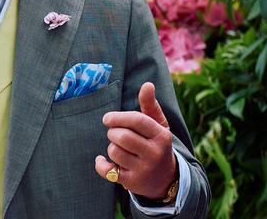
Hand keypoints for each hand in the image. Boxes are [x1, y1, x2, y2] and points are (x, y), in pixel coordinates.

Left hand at [95, 82, 177, 199]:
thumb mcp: (158, 125)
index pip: (137, 121)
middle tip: (113, 132)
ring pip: (115, 152)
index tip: (107, 118)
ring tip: (117, 146)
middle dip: (113, 132)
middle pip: (123, 136)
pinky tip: (103, 160)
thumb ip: (150, 104)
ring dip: (110, 147)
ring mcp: (144, 169)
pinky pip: (108, 171)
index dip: (118, 117)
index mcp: (161, 136)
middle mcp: (154, 153)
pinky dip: (101, 164)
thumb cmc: (157, 144)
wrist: (166, 179)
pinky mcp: (132, 183)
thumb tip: (147, 84)